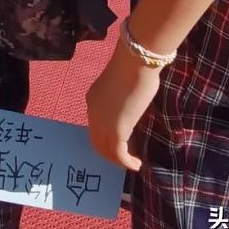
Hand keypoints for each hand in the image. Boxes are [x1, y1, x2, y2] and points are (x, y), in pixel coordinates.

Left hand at [86, 43, 161, 170]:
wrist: (135, 63)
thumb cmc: (133, 68)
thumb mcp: (122, 87)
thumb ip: (121, 100)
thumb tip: (130, 107)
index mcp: (92, 99)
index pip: (95, 125)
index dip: (106, 136)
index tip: (121, 141)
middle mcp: (92, 112)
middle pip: (97, 141)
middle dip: (110, 152)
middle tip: (125, 157)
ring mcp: (102, 123)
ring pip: (105, 150)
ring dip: (118, 160)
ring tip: (132, 163)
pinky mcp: (115, 131)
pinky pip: (118, 154)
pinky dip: (127, 163)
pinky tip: (136, 165)